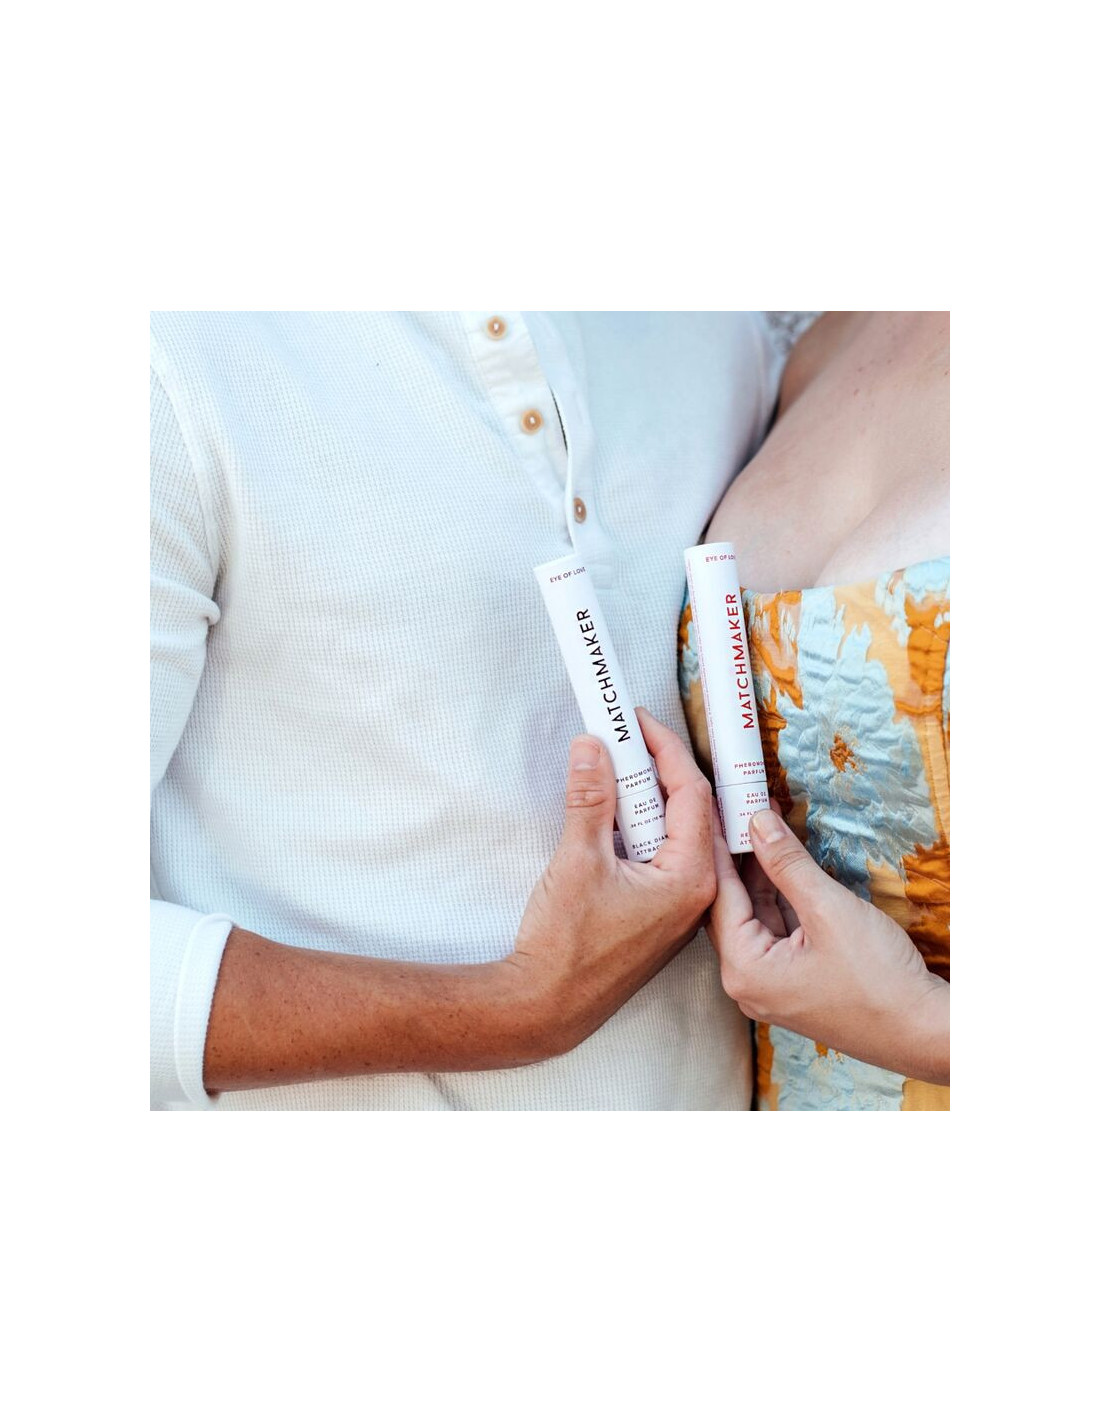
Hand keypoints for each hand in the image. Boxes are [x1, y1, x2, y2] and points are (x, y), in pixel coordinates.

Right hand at [507, 706, 715, 1057]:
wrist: (546, 1005)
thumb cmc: (566, 946)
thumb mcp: (577, 860)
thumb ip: (590, 798)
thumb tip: (592, 748)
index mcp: (691, 878)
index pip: (692, 793)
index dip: (665, 749)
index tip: (635, 721)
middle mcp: (696, 893)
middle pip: (686, 809)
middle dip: (653, 768)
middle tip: (619, 737)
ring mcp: (678, 907)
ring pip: (671, 833)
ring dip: (642, 798)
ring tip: (610, 768)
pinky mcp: (657, 915)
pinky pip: (658, 856)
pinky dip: (636, 828)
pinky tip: (607, 813)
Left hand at [707, 804, 948, 1083]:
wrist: (923, 1032)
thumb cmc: (879, 980)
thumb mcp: (828, 909)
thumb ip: (787, 864)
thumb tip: (758, 823)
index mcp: (744, 970)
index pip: (720, 896)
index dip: (720, 848)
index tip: (717, 811)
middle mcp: (747, 984)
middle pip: (732, 908)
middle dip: (740, 859)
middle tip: (739, 813)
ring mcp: (770, 988)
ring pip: (756, 919)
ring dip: (762, 877)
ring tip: (763, 829)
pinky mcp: (793, 986)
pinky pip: (776, 934)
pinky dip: (781, 900)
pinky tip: (786, 867)